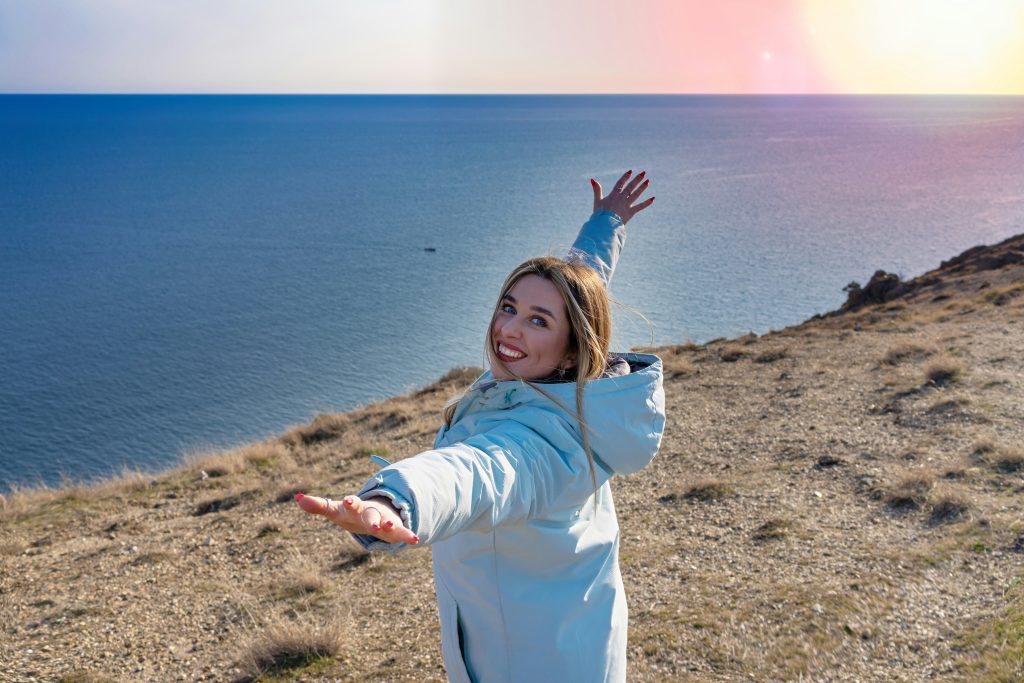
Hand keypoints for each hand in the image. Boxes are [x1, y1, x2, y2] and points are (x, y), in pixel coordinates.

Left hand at [294, 493, 418, 544]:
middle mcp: (371, 512)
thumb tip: (297, 497)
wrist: (378, 512)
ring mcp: (384, 520)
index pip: (352, 504)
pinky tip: (415, 540)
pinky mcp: (394, 530)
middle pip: (371, 514)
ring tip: (392, 527)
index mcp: (356, 508)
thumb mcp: (336, 511)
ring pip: (388, 522)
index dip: (350, 503)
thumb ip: (318, 505)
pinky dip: (407, 536)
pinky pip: (402, 533)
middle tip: (373, 525)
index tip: (349, 500)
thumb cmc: (353, 513)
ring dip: (390, 525)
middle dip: (372, 519)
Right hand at [591, 169, 653, 225]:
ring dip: (642, 187)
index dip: (625, 177)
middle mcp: (622, 198)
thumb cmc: (600, 214)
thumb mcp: (597, 200)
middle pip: (631, 186)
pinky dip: (647, 203)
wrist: (605, 224)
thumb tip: (592, 179)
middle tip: (643, 173)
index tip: (630, 171)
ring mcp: (627, 204)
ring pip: (636, 194)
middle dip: (637, 179)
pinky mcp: (631, 212)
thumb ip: (597, 189)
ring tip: (648, 181)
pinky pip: (640, 206)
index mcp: (614, 195)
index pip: (620, 183)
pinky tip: (653, 198)